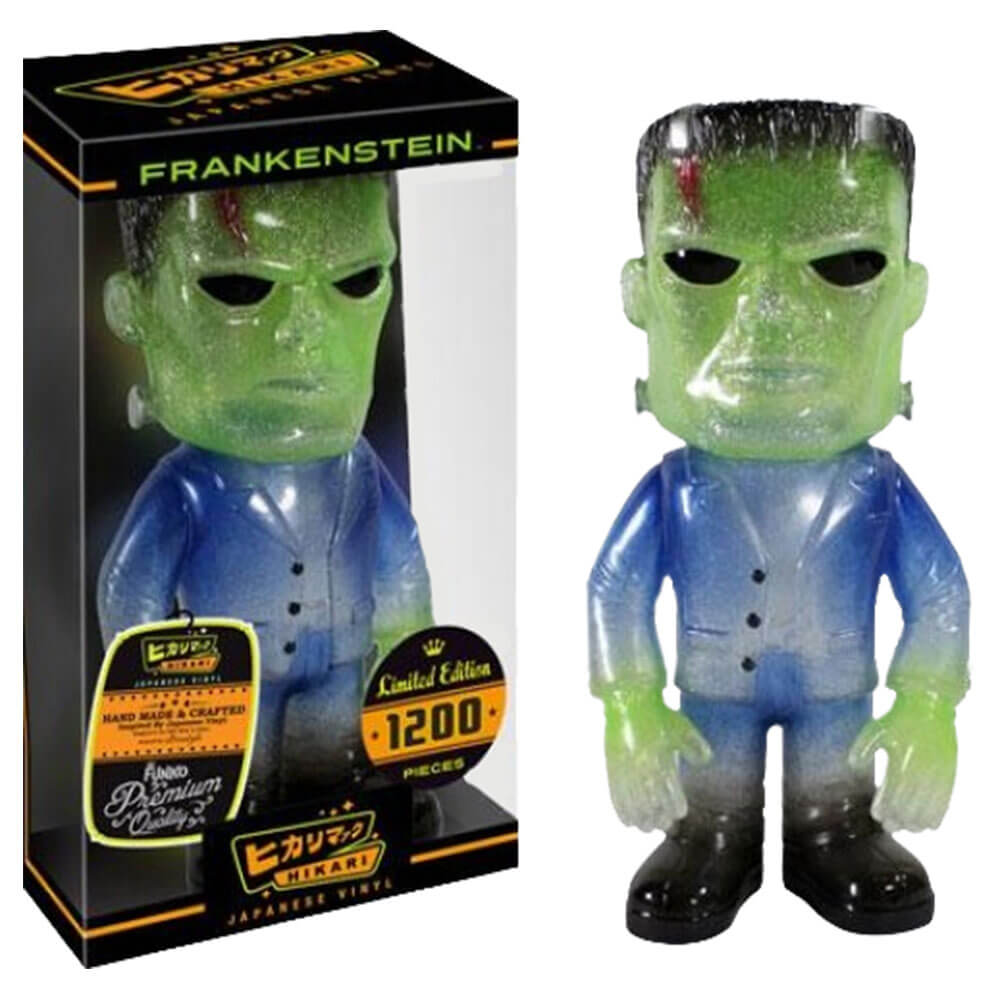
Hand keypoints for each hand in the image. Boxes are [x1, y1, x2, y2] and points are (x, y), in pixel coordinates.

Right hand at [602, 686, 711, 831]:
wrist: (628, 698)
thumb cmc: (657, 711)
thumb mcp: (680, 725)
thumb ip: (693, 744)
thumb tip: (704, 760)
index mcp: (661, 755)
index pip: (669, 787)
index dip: (674, 803)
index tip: (679, 813)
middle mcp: (642, 764)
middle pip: (650, 799)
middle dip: (657, 815)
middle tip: (663, 826)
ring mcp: (625, 766)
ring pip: (632, 799)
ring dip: (640, 816)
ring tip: (645, 828)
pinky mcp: (612, 764)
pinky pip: (615, 791)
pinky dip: (620, 808)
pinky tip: (625, 820)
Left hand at [848, 690, 957, 832]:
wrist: (929, 706)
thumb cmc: (898, 719)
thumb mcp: (874, 730)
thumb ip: (862, 750)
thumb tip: (853, 767)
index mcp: (901, 762)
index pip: (892, 795)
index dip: (884, 809)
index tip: (877, 816)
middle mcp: (920, 772)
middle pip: (909, 807)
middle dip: (898, 820)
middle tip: (889, 826)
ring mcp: (937, 774)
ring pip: (927, 809)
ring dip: (916, 822)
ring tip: (906, 828)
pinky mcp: (949, 773)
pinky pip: (945, 802)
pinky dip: (937, 816)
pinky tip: (929, 826)